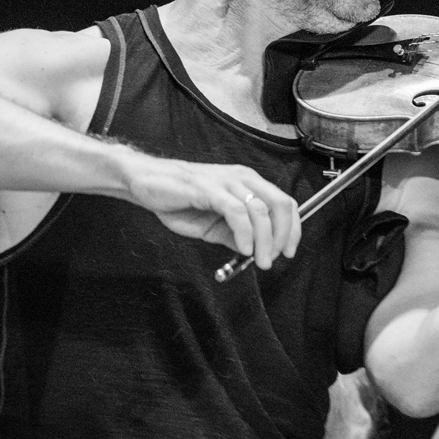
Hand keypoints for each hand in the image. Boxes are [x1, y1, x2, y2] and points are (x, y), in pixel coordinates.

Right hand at [121, 155, 300, 268]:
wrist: (147, 183)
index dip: (292, 229)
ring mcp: (226, 181)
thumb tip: (255, 252)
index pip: (283, 202)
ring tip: (260, 260)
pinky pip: (236, 211)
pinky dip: (245, 233)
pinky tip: (242, 248)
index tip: (288, 252)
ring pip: (260, 210)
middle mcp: (242, 178)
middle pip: (279, 204)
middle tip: (274, 259)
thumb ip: (235, 234)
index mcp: (247, 183)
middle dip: (283, 236)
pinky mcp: (209, 188)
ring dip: (265, 240)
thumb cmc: (179, 200)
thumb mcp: (214, 224)